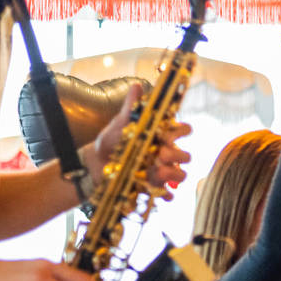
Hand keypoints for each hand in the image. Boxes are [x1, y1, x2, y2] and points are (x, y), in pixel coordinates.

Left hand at [89, 83, 191, 199]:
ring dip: (173, 174)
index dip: (181, 131)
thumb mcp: (120, 123)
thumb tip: (138, 85)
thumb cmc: (112, 141)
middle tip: (161, 155)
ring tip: (157, 173)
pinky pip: (168, 193)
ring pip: (181, 174)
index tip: (167, 133)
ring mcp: (162, 171)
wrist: (95, 164)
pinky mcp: (154, 187)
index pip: (183, 131)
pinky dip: (166, 194)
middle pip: (185, 155)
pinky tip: (160, 193)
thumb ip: (132, 107)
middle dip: (176, 155)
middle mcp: (166, 154)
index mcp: (162, 136)